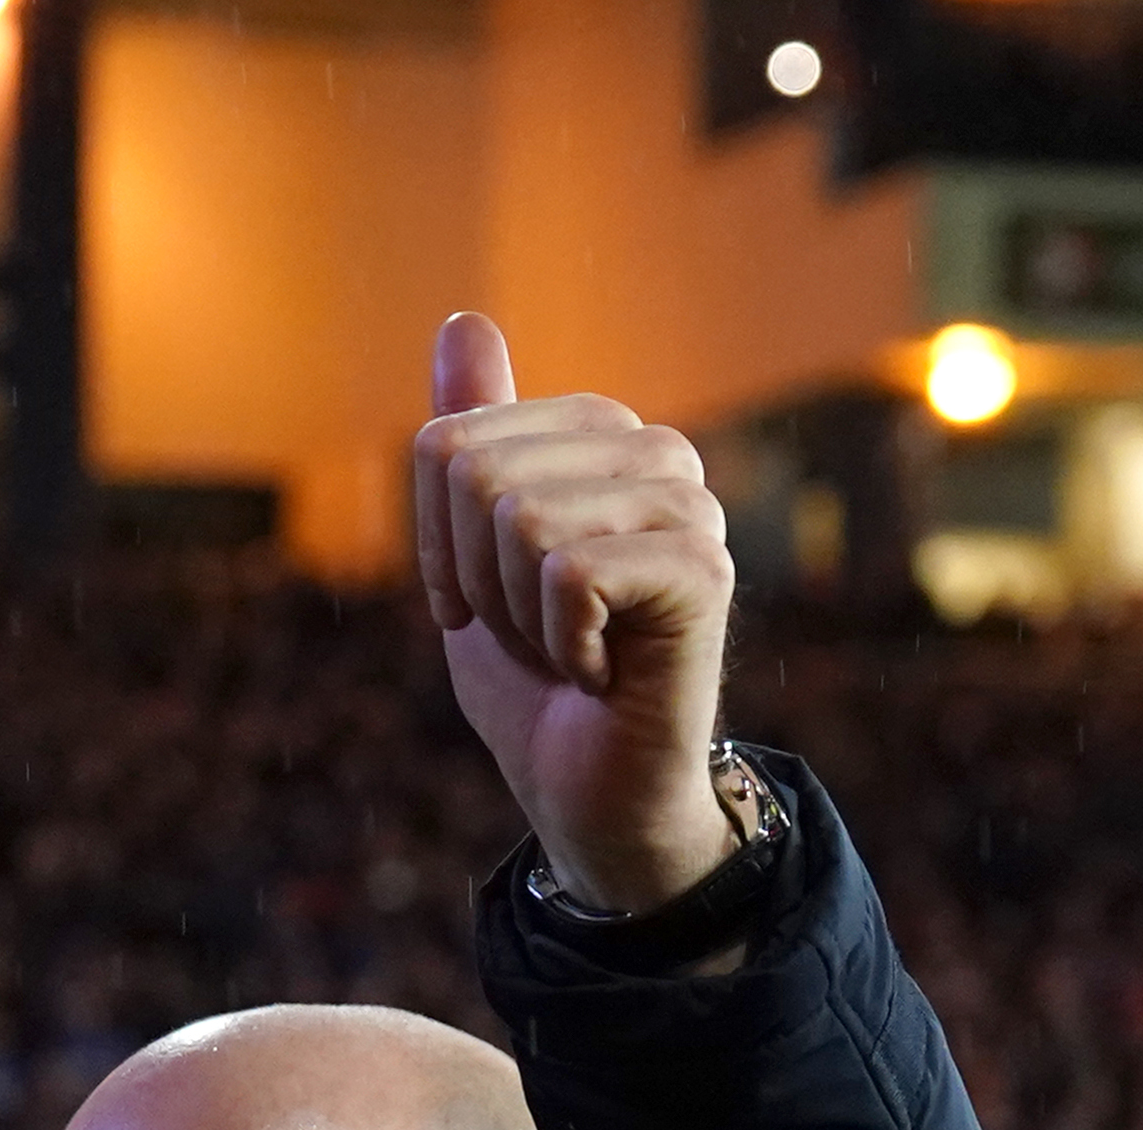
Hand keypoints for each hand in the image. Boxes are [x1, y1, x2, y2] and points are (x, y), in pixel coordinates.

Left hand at [411, 314, 741, 916]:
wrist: (593, 799)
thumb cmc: (536, 685)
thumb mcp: (473, 554)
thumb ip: (471, 439)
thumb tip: (465, 317)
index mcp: (600, 436)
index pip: (446, 445)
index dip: (438, 548)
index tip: (489, 606)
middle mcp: (655, 453)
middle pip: (476, 473)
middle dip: (476, 582)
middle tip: (535, 638)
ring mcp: (689, 508)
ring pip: (520, 521)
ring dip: (518, 621)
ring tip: (572, 654)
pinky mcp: (704, 570)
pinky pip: (567, 573)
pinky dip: (559, 645)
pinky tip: (604, 674)